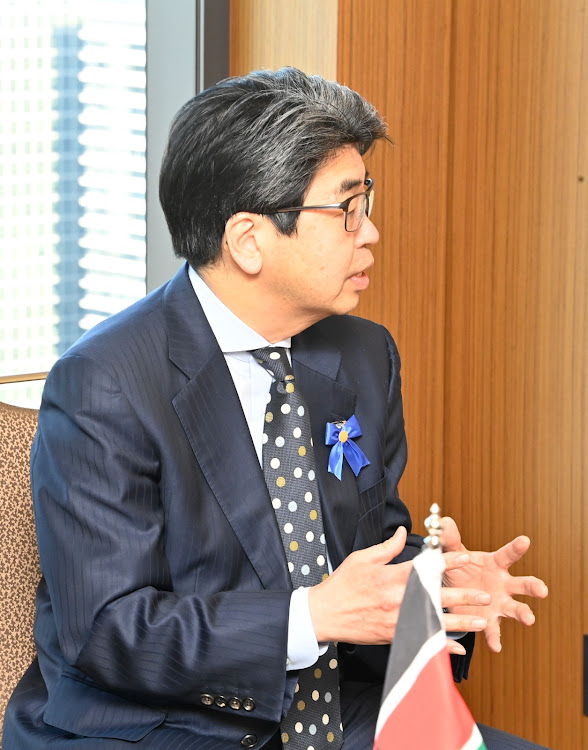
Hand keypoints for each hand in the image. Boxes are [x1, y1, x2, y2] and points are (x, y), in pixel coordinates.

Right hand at [308, 526, 490, 645]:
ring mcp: (398, 620)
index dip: (449, 562)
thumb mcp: (363, 559)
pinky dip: (441, 647)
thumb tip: (403, 533)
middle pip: (437, 597)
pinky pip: (422, 642)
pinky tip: (457, 650)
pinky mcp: (394, 636)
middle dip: (463, 596)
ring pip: (435, 622)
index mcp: (392, 577)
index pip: (426, 567)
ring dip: (460, 623)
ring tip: (480, 621)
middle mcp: (398, 599)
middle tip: (484, 595)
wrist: (325, 614)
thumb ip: (387, 548)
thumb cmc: (342, 584)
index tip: (467, 558)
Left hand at [441, 517, 548, 651]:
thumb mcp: (451, 553)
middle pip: (523, 584)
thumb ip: (449, 540)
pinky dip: (495, 637)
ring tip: (529, 619)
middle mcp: (503, 584)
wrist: (450, 591)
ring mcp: (499, 604)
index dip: (517, 548)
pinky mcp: (489, 620)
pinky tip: (495, 646)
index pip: (508, 554)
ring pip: (516, 608)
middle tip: (542, 590)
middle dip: (534, 586)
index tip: (525, 540)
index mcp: (495, 564)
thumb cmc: (458, 568)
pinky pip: (493, 631)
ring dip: (524, 613)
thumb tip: (444, 523)